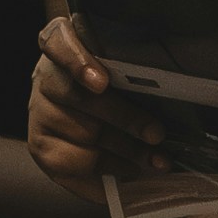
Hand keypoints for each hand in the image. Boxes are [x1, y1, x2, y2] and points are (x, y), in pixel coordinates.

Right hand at [28, 7, 178, 194]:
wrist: (81, 106)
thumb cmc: (115, 78)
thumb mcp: (125, 60)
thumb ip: (138, 65)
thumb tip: (177, 90)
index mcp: (64, 42)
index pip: (58, 42)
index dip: (78, 63)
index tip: (101, 83)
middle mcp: (46, 76)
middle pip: (80, 98)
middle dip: (124, 119)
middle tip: (157, 134)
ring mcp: (39, 111)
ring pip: (81, 135)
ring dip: (122, 152)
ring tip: (153, 159)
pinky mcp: (40, 145)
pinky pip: (68, 166)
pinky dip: (102, 175)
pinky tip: (128, 175)